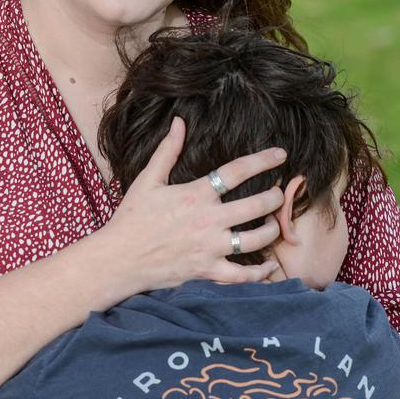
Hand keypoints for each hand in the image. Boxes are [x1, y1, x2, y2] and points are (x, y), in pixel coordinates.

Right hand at [101, 116, 285, 291]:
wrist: (118, 258)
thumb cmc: (132, 217)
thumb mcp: (147, 179)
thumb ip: (168, 150)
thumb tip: (179, 122)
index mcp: (196, 194)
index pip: (237, 171)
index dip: (263, 160)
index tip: (280, 155)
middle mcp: (208, 220)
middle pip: (256, 205)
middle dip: (275, 197)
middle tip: (279, 193)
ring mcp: (210, 247)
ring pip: (255, 239)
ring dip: (272, 230)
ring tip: (275, 224)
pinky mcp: (208, 271)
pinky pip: (242, 275)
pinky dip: (259, 274)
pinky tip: (269, 268)